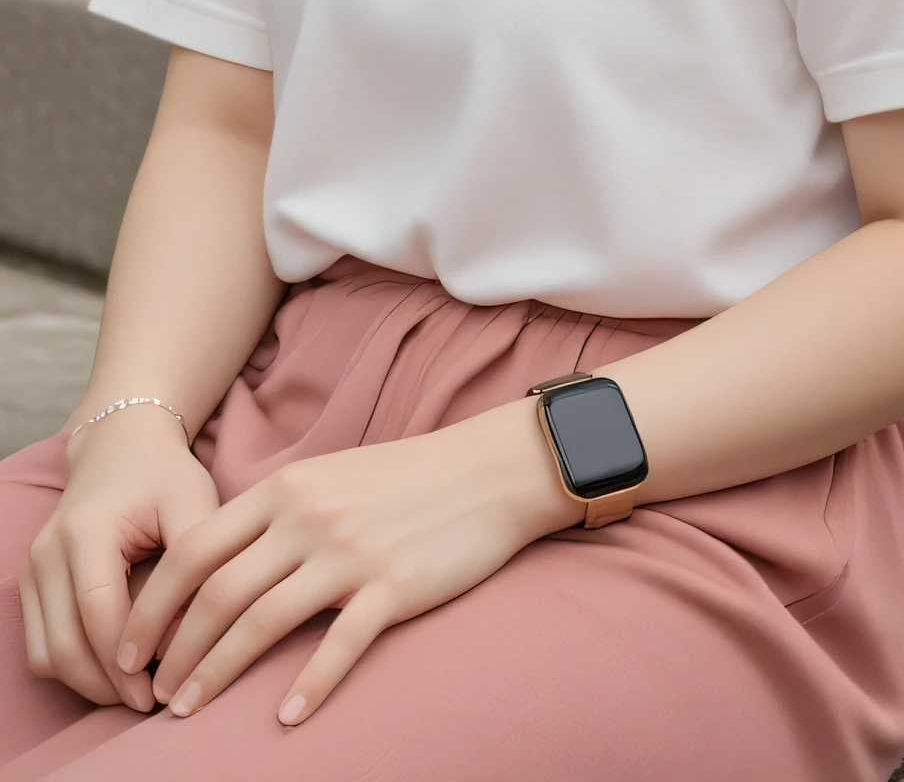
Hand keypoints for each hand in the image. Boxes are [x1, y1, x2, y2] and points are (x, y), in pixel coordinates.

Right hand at [19, 410, 218, 711]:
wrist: (120, 446)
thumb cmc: (163, 476)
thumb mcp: (193, 502)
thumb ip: (195, 565)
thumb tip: (186, 639)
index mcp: (87, 529)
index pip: (99, 613)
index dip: (128, 661)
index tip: (161, 689)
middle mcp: (49, 551)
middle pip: (65, 645)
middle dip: (107, 684)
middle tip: (150, 700)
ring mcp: (34, 567)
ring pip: (46, 655)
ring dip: (87, 683)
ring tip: (134, 689)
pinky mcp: (32, 582)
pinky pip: (40, 646)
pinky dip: (72, 668)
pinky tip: (113, 668)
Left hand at [119, 399, 578, 725]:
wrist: (488, 470)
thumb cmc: (405, 478)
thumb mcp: (328, 476)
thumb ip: (276, 511)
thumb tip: (222, 561)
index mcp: (286, 488)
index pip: (196, 548)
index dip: (154, 601)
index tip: (130, 643)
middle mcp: (308, 517)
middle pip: (218, 591)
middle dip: (174, 648)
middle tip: (149, 692)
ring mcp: (350, 553)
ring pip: (262, 620)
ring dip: (216, 671)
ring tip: (187, 710)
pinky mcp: (392, 587)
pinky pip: (338, 645)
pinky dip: (308, 685)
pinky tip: (285, 718)